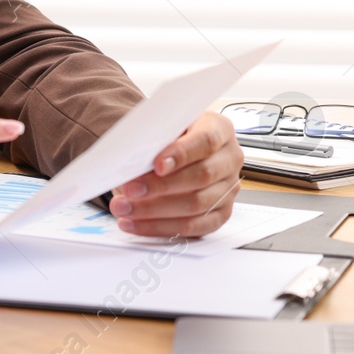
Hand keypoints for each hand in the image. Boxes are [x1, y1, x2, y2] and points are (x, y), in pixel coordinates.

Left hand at [108, 111, 243, 236]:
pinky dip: (160, 227)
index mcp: (219, 129)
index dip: (181, 154)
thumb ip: (154, 138)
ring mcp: (228, 188)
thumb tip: (131, 159)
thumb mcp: (163, 127)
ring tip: (123, 208)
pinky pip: (194, 227)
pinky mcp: (220, 213)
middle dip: (160, 186)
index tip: (156, 165)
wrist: (176, 150)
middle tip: (129, 190)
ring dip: (154, 211)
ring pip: (197, 205)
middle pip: (202, 176)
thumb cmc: (168, 136)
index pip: (206, 141)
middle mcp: (229, 159)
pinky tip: (135, 223)